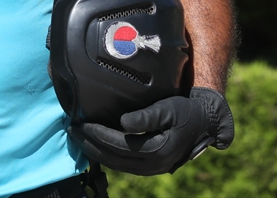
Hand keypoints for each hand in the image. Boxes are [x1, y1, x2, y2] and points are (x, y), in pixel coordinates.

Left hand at [68, 87, 233, 175]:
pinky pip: (123, 165)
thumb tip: (123, 122)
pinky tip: (95, 145)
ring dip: (96, 152)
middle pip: (114, 158)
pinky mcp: (150, 167)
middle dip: (91, 145)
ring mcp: (152, 169)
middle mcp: (154, 165)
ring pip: (117, 165)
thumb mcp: (168, 108)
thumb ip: (147, 116)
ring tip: (78, 137)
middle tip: (72, 130)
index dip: (99, 135)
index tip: (82, 123)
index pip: (119, 145)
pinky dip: (107, 156)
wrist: (205, 122)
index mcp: (158, 150)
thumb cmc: (186, 110)